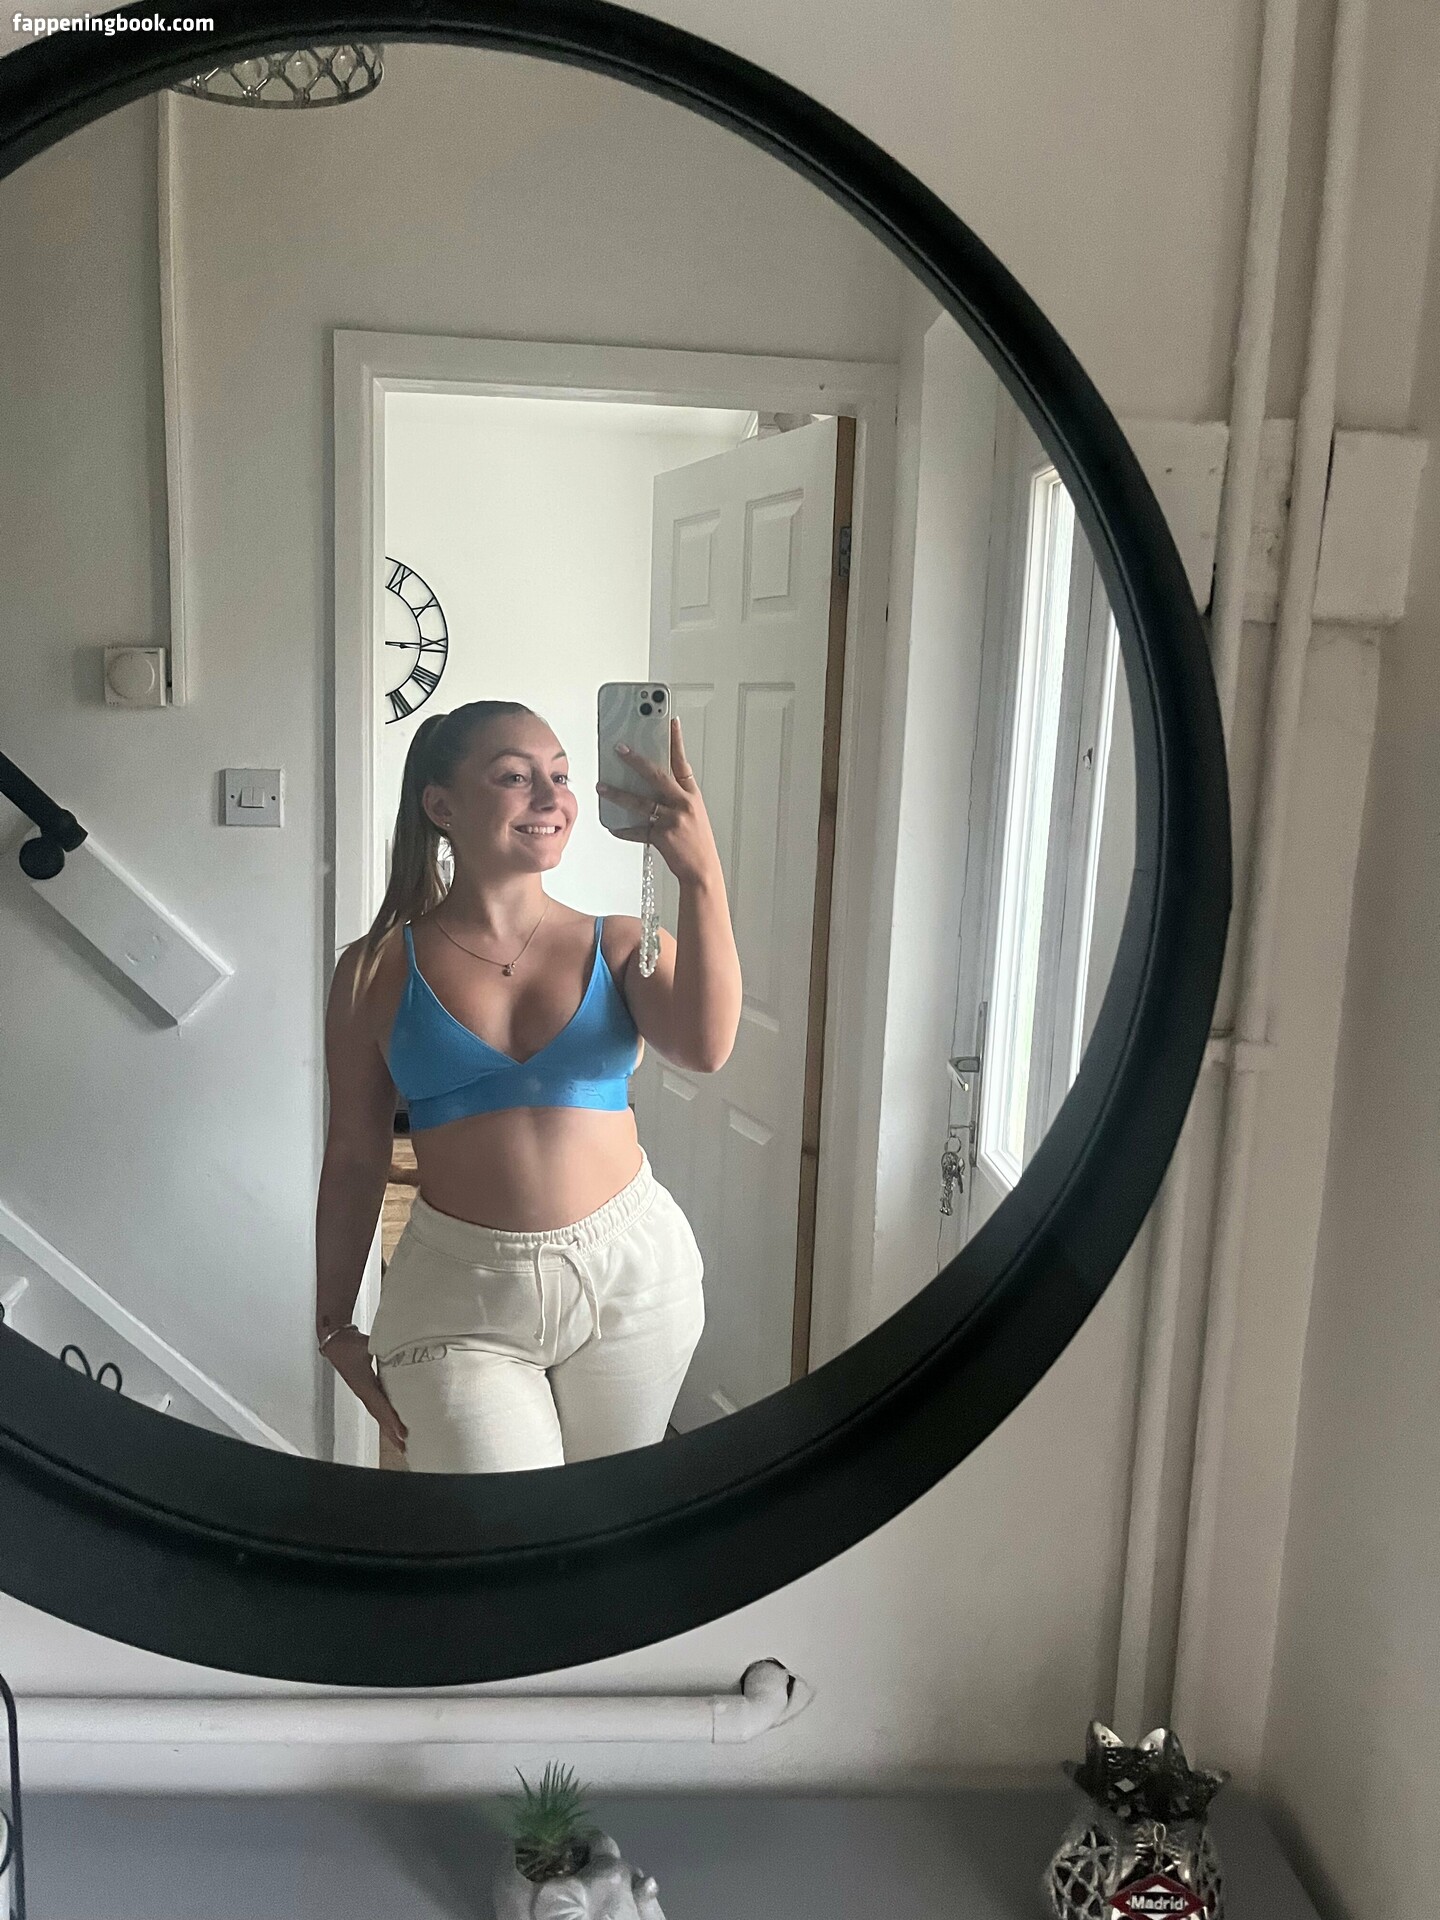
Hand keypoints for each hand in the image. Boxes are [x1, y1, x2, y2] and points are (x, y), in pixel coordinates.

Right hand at [321, 1326, 407, 1453]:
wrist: (335, 1341)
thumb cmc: (349, 1343)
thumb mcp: (367, 1345)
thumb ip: (384, 1347)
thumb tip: (401, 1347)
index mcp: (363, 1383)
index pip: (380, 1405)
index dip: (391, 1420)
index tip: (402, 1433)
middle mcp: (363, 1391)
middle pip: (379, 1416)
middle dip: (391, 1432)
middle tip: (404, 1447)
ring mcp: (363, 1391)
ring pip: (377, 1413)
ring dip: (388, 1428)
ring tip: (400, 1442)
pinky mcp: (365, 1388)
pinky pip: (377, 1406)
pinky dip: (385, 1417)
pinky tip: (393, 1422)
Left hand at [597, 716, 722, 887]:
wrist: (703, 870)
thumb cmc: (696, 842)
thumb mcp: (692, 813)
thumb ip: (673, 797)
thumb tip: (646, 782)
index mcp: (691, 795)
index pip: (682, 761)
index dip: (676, 740)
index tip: (669, 721)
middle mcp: (683, 804)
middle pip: (657, 775)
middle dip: (636, 760)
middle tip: (619, 748)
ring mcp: (673, 820)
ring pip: (640, 802)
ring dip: (618, 793)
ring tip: (601, 786)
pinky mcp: (662, 837)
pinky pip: (636, 831)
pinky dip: (623, 830)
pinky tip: (612, 826)